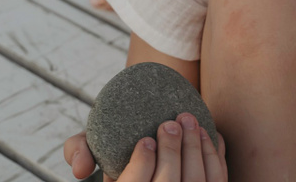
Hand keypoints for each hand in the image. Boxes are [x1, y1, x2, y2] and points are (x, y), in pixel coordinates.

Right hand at [63, 115, 224, 181]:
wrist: (151, 160)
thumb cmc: (120, 151)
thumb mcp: (95, 150)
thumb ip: (78, 151)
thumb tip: (80, 169)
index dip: (143, 165)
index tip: (146, 140)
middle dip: (172, 152)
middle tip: (170, 123)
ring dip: (196, 150)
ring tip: (188, 121)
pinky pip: (217, 181)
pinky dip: (214, 156)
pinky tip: (207, 133)